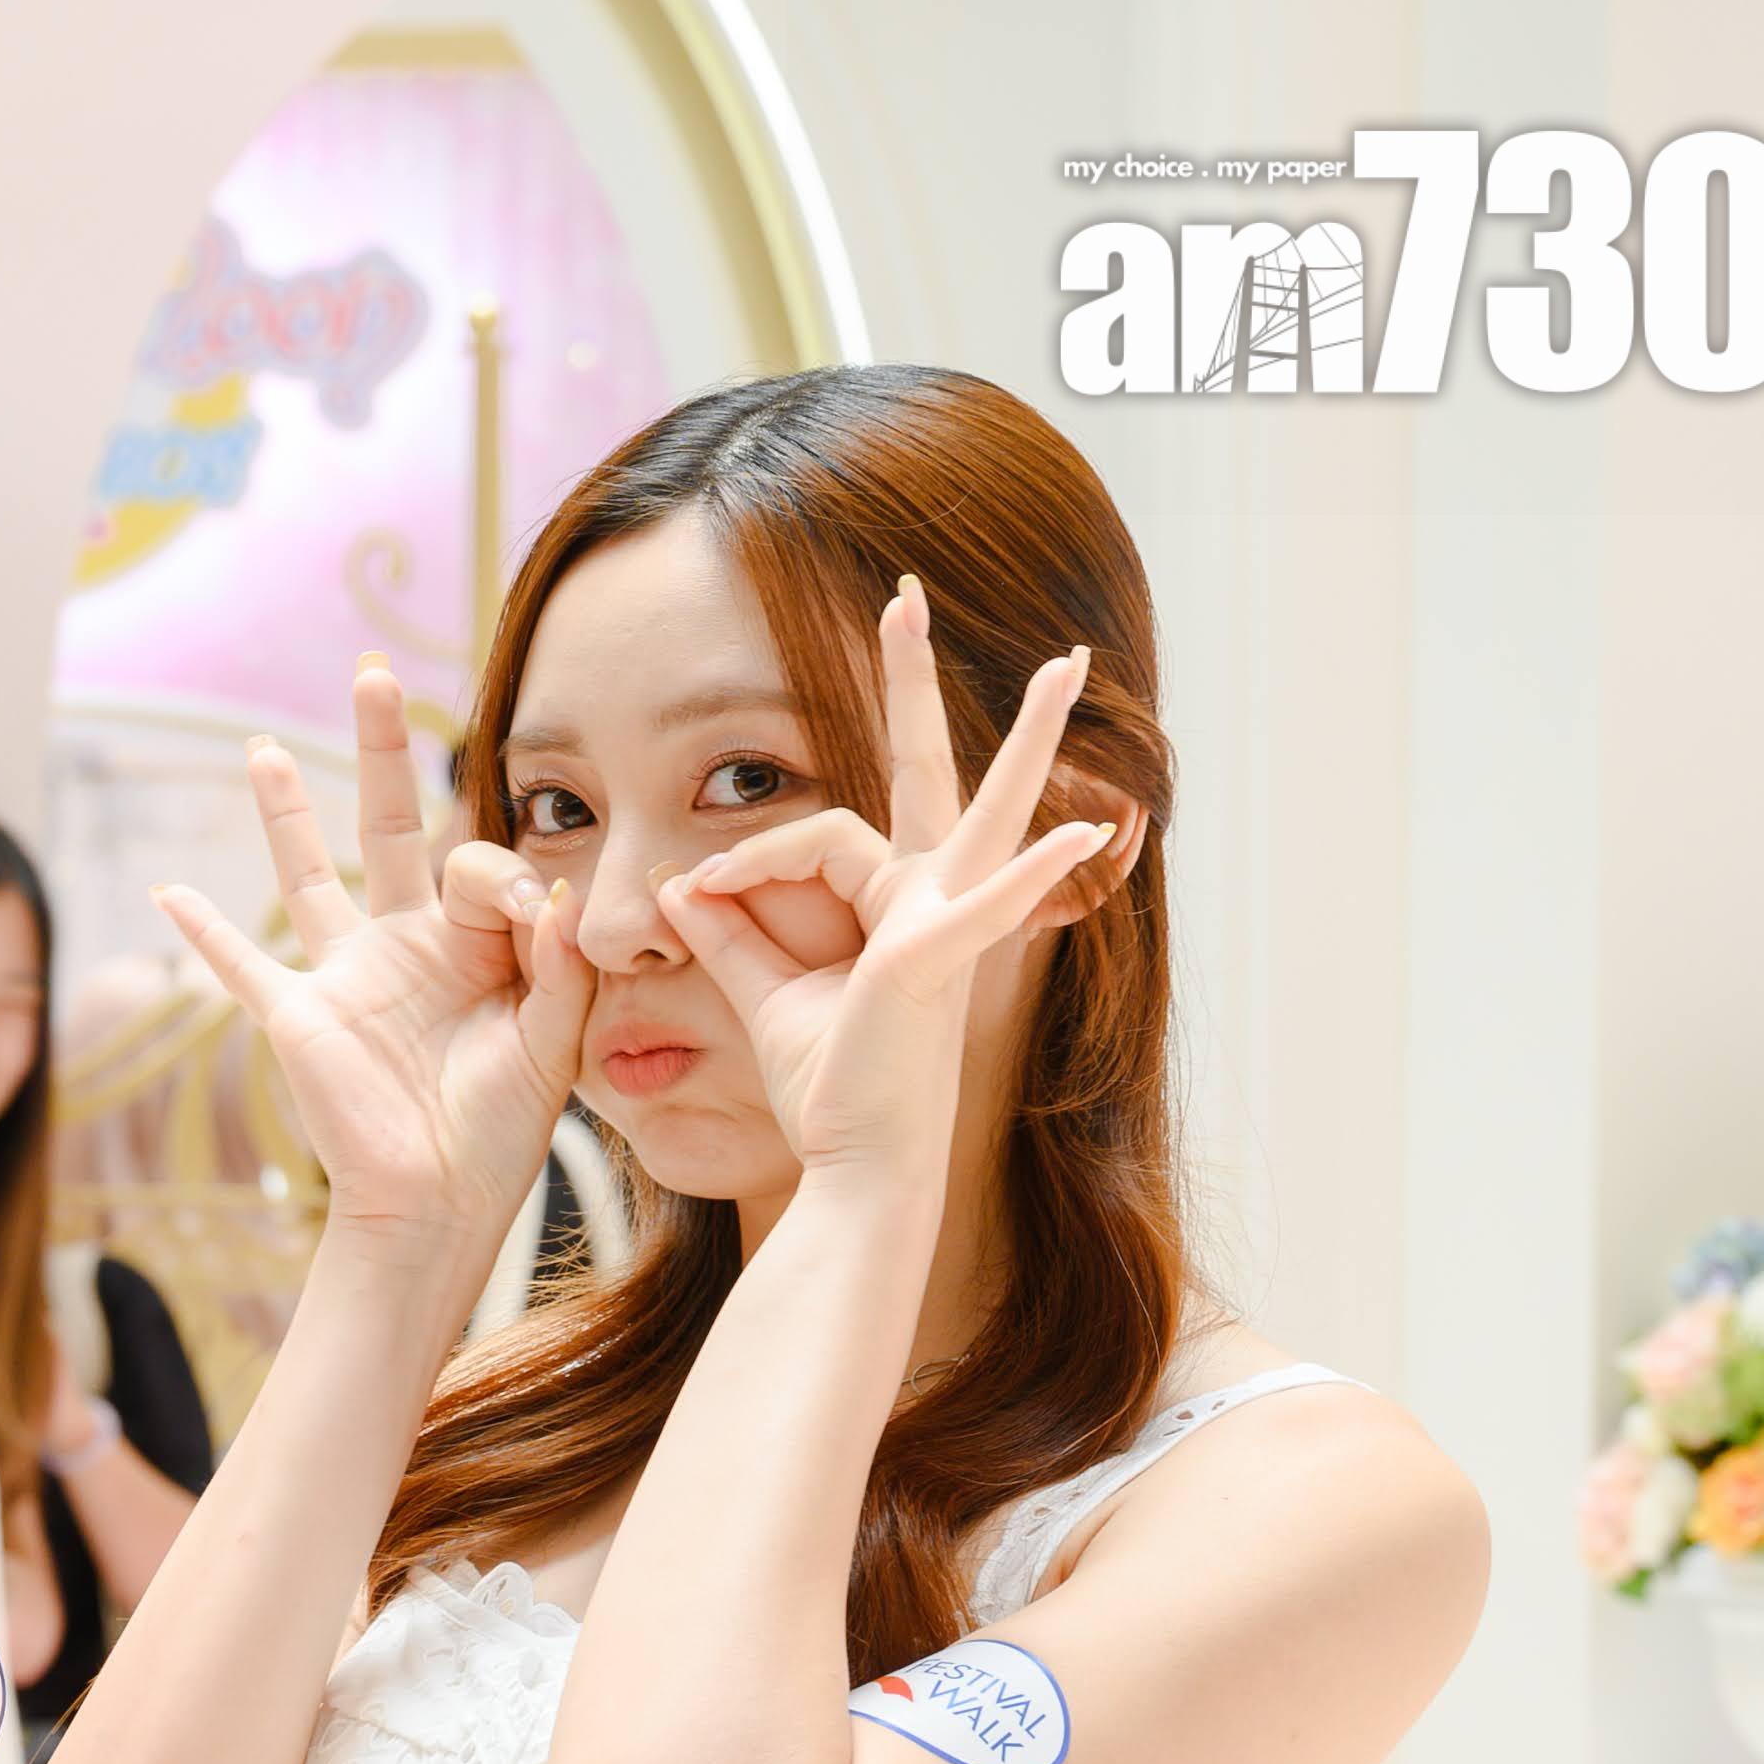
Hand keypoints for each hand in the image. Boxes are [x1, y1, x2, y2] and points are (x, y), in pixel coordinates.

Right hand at [151, 655, 589, 1250]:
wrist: (438, 1207)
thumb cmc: (501, 1134)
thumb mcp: (553, 1043)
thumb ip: (557, 968)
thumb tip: (548, 895)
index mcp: (475, 946)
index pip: (479, 865)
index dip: (505, 879)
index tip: (527, 922)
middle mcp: (405, 944)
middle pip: (390, 827)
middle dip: (383, 752)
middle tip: (374, 674)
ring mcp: (344, 976)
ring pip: (309, 875)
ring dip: (286, 812)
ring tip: (264, 748)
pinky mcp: (296, 1018)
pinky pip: (240, 967)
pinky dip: (203, 934)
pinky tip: (168, 894)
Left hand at [657, 579, 1111, 1179]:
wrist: (857, 1165)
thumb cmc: (830, 1089)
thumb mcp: (767, 995)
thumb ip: (732, 935)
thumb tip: (679, 885)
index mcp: (892, 904)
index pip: (820, 835)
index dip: (749, 856)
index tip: (692, 887)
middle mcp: (931, 898)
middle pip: (930, 773)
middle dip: (912, 685)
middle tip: (902, 598)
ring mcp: (946, 921)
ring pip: (970, 810)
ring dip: (1024, 739)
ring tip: (1069, 664)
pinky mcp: (938, 957)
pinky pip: (986, 903)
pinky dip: (1035, 872)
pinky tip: (1085, 837)